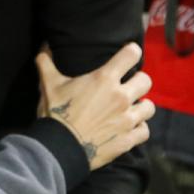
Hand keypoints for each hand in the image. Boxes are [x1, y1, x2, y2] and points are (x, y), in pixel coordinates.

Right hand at [36, 42, 153, 170]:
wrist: (60, 147)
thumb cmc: (55, 112)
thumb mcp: (48, 84)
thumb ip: (46, 62)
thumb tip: (44, 46)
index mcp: (104, 79)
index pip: (131, 55)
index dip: (131, 52)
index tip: (129, 54)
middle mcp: (121, 97)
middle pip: (146, 81)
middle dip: (138, 81)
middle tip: (128, 85)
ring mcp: (127, 119)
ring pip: (149, 107)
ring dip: (141, 106)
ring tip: (132, 108)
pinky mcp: (128, 139)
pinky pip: (144, 130)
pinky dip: (139, 128)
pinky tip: (130, 127)